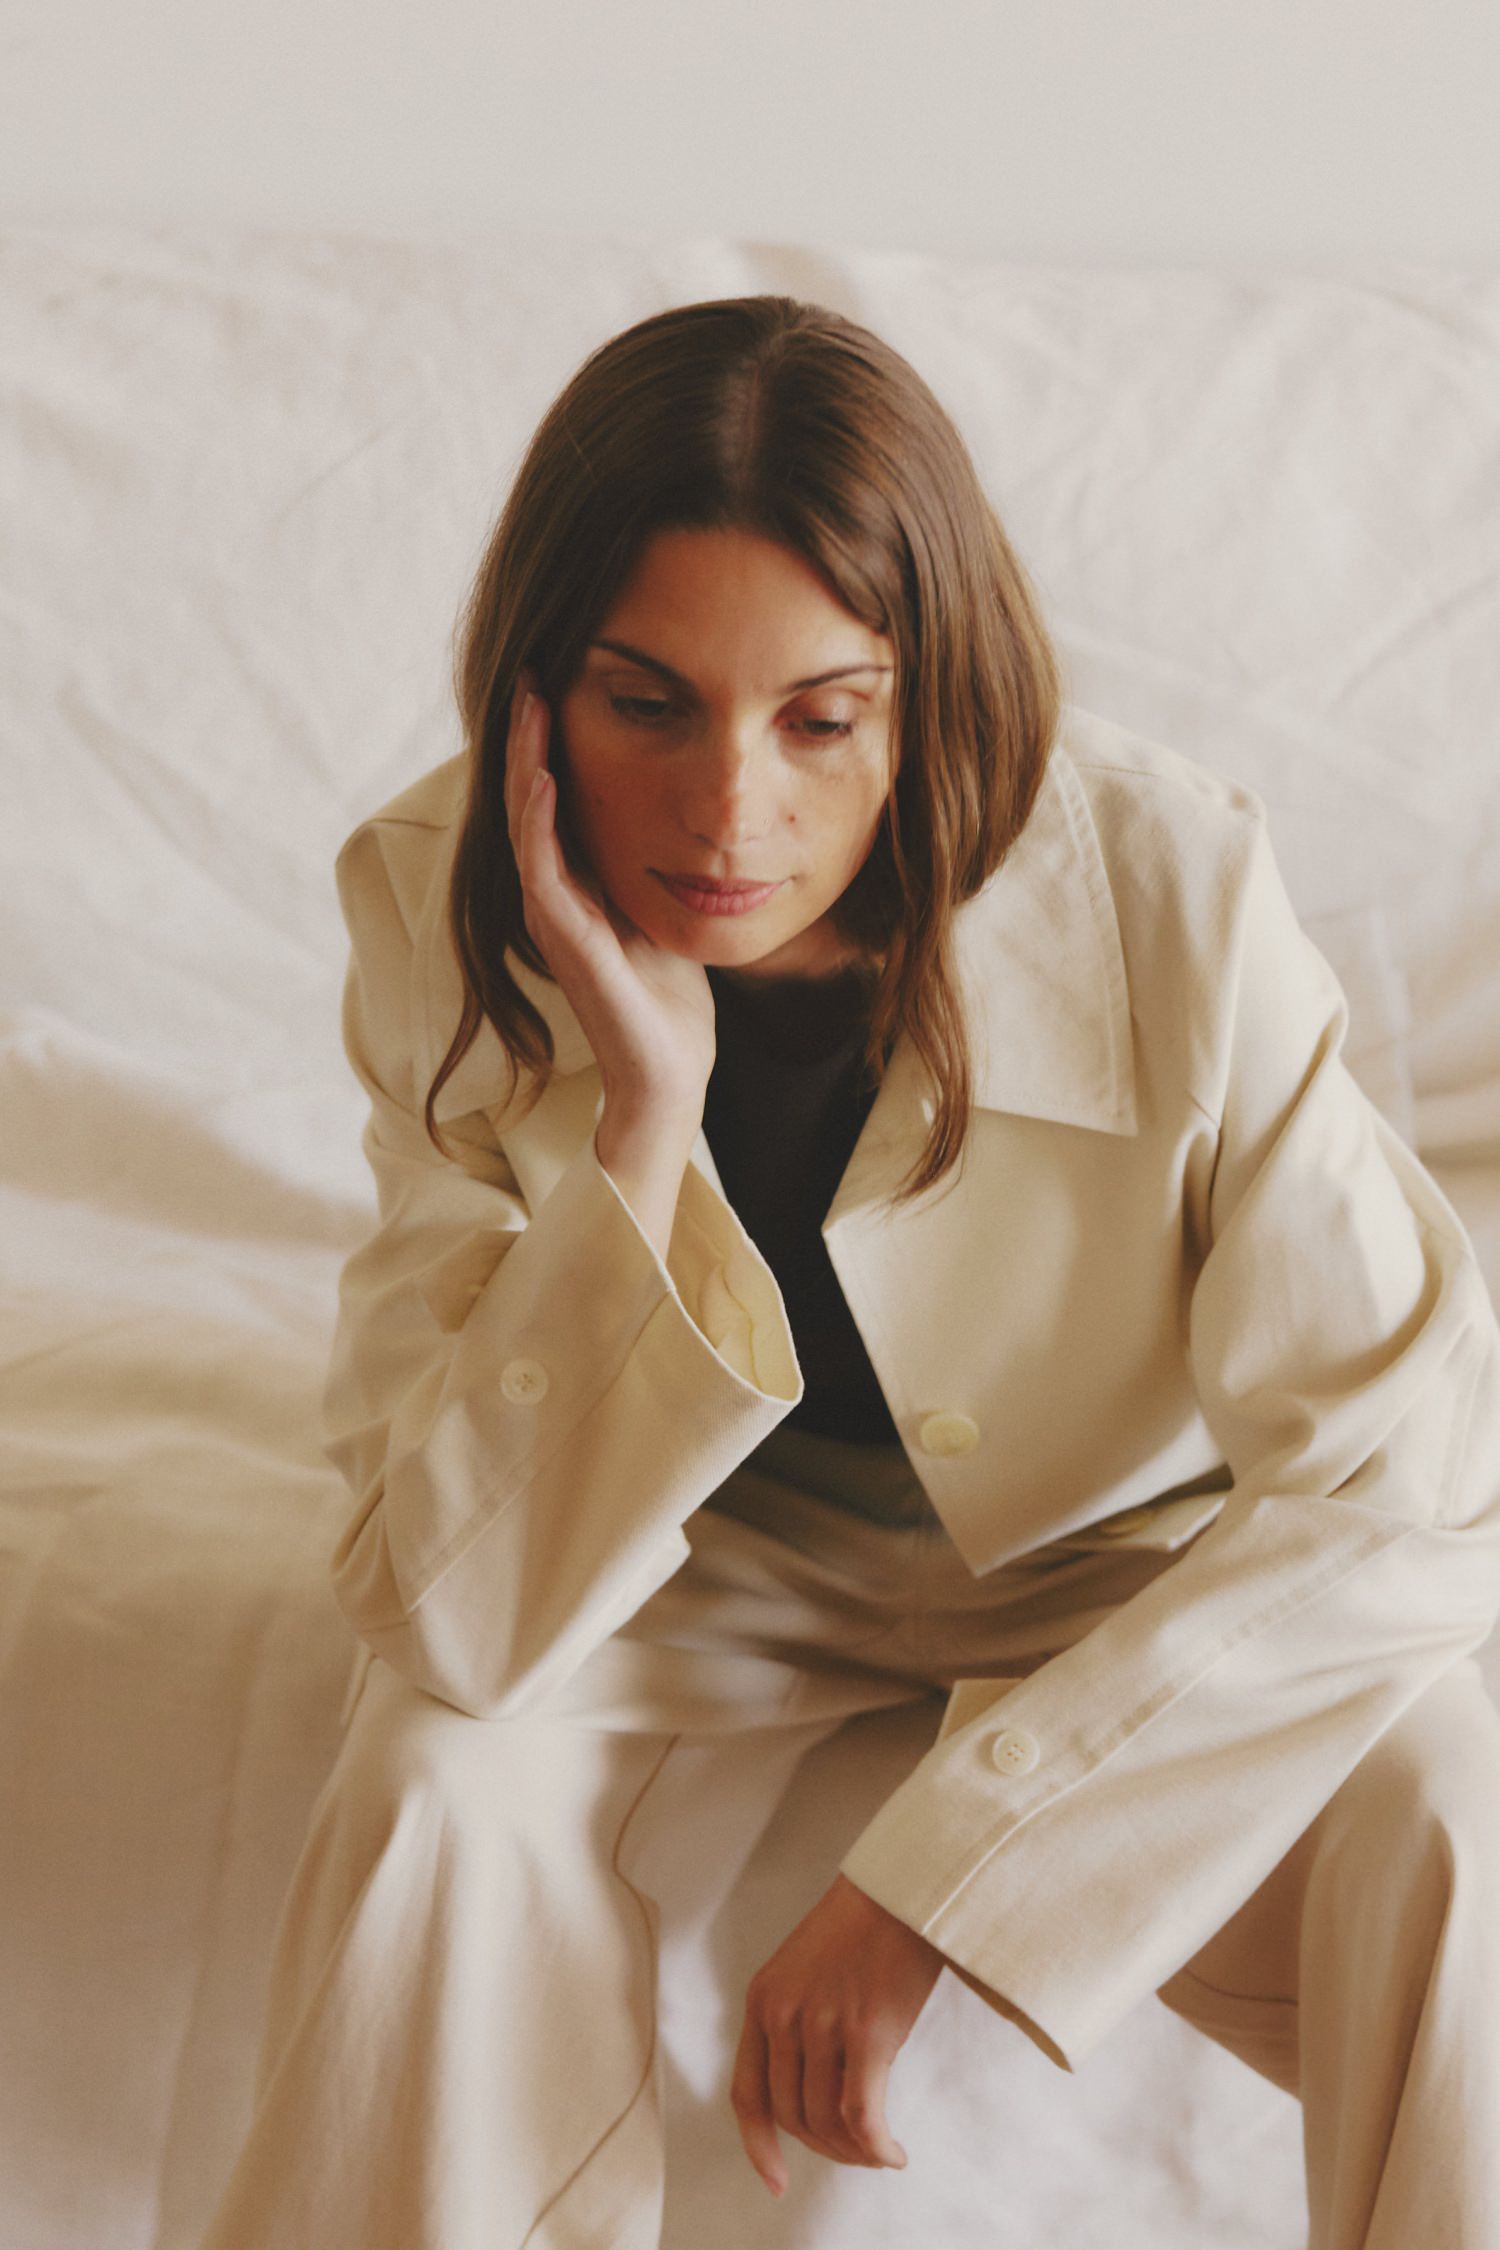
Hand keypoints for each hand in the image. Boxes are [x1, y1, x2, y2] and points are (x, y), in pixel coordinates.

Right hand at [503, 669, 717, 1110]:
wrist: (667, 1071)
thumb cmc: (668, 998)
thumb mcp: (664, 907)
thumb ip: (656, 863)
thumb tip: (682, 812)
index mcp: (576, 883)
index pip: (550, 797)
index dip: (547, 742)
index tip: (556, 682)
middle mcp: (553, 892)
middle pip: (527, 796)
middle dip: (526, 734)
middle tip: (530, 671)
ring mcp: (552, 914)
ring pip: (524, 820)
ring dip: (525, 760)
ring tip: (529, 704)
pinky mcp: (563, 938)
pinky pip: (541, 866)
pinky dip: (540, 819)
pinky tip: (545, 776)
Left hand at [730, 1871, 945, 2197]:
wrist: (902, 1885)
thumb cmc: (865, 1924)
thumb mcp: (806, 1968)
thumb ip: (797, 2019)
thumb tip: (813, 2090)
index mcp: (763, 1999)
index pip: (747, 2095)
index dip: (759, 2147)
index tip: (776, 2181)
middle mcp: (783, 2015)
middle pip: (792, 2116)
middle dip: (825, 2147)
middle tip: (857, 2151)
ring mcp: (822, 2024)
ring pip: (827, 2121)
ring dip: (855, 2150)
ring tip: (880, 2150)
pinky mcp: (867, 2033)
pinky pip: (862, 2116)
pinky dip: (876, 2146)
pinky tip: (894, 2152)